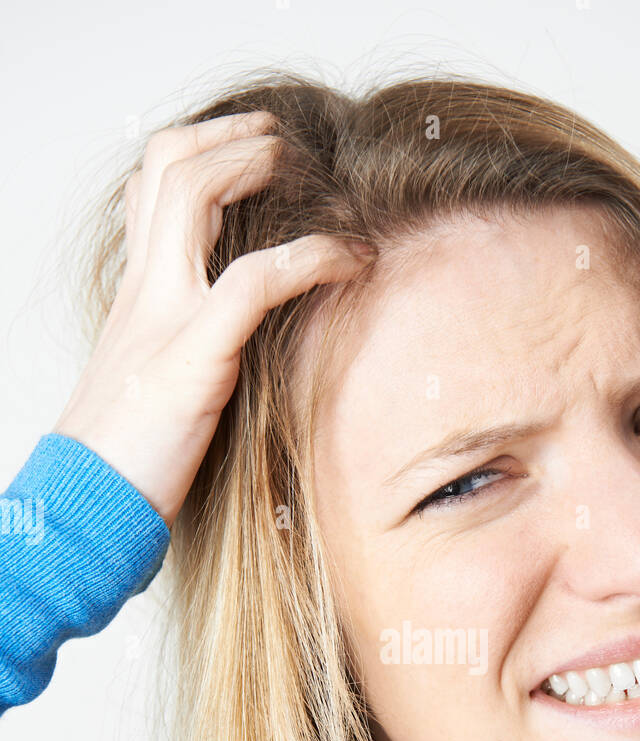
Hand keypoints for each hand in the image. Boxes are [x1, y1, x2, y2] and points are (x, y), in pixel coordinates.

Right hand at [53, 110, 373, 526]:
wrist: (88, 505)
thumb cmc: (130, 457)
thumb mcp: (158, 381)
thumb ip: (189, 346)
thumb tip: (240, 347)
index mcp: (138, 294)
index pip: (150, 187)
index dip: (201, 149)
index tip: (253, 148)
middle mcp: (145, 290)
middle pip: (169, 165)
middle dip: (232, 136)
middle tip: (283, 138)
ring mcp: (165, 316)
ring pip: (194, 192)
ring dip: (258, 166)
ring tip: (311, 172)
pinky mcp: (194, 356)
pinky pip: (255, 280)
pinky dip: (311, 257)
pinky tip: (351, 258)